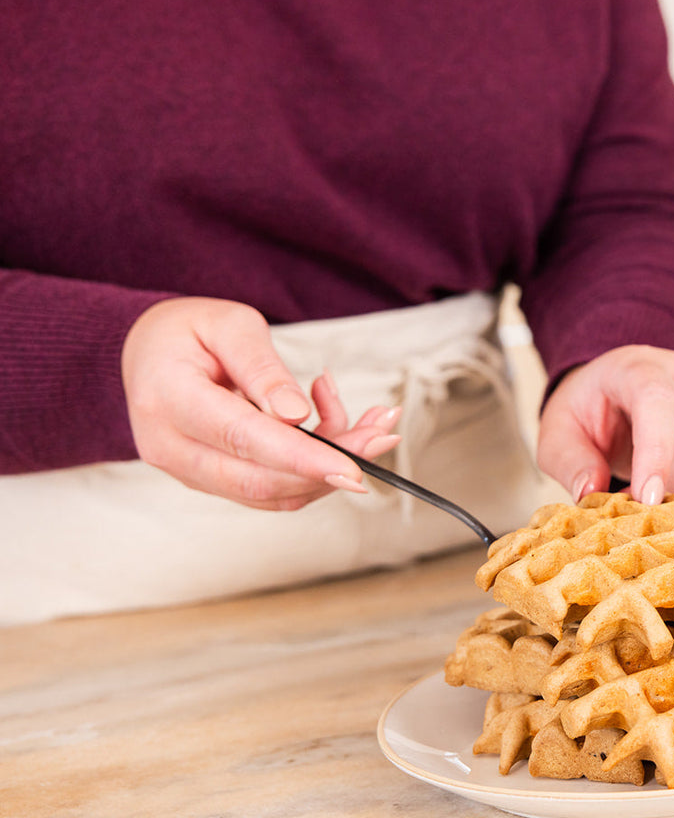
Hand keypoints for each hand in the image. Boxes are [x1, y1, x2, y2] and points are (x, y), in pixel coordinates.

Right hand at [121, 297, 401, 509]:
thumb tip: (297, 414)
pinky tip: (339, 427)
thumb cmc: (187, 330)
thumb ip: (262, 368)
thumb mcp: (229, 325)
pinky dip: (314, 468)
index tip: (355, 468)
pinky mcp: (212, 481)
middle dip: (332, 465)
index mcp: (169, 400)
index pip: (243, 439)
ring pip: (272, 492)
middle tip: (384, 433)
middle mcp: (171, 448)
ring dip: (331, 468)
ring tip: (375, 424)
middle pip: (261, 479)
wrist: (146, 352)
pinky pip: (270, 488)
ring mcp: (189, 472)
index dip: (303, 458)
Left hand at [537, 345, 673, 503]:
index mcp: (636, 367)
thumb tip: (592, 493)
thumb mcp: (558, 433)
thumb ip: (570, 462)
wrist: (612, 393)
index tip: (645, 497)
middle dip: (671, 482)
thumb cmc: (586, 410)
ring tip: (653, 501)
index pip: (657, 400)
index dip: (656, 451)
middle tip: (639, 506)